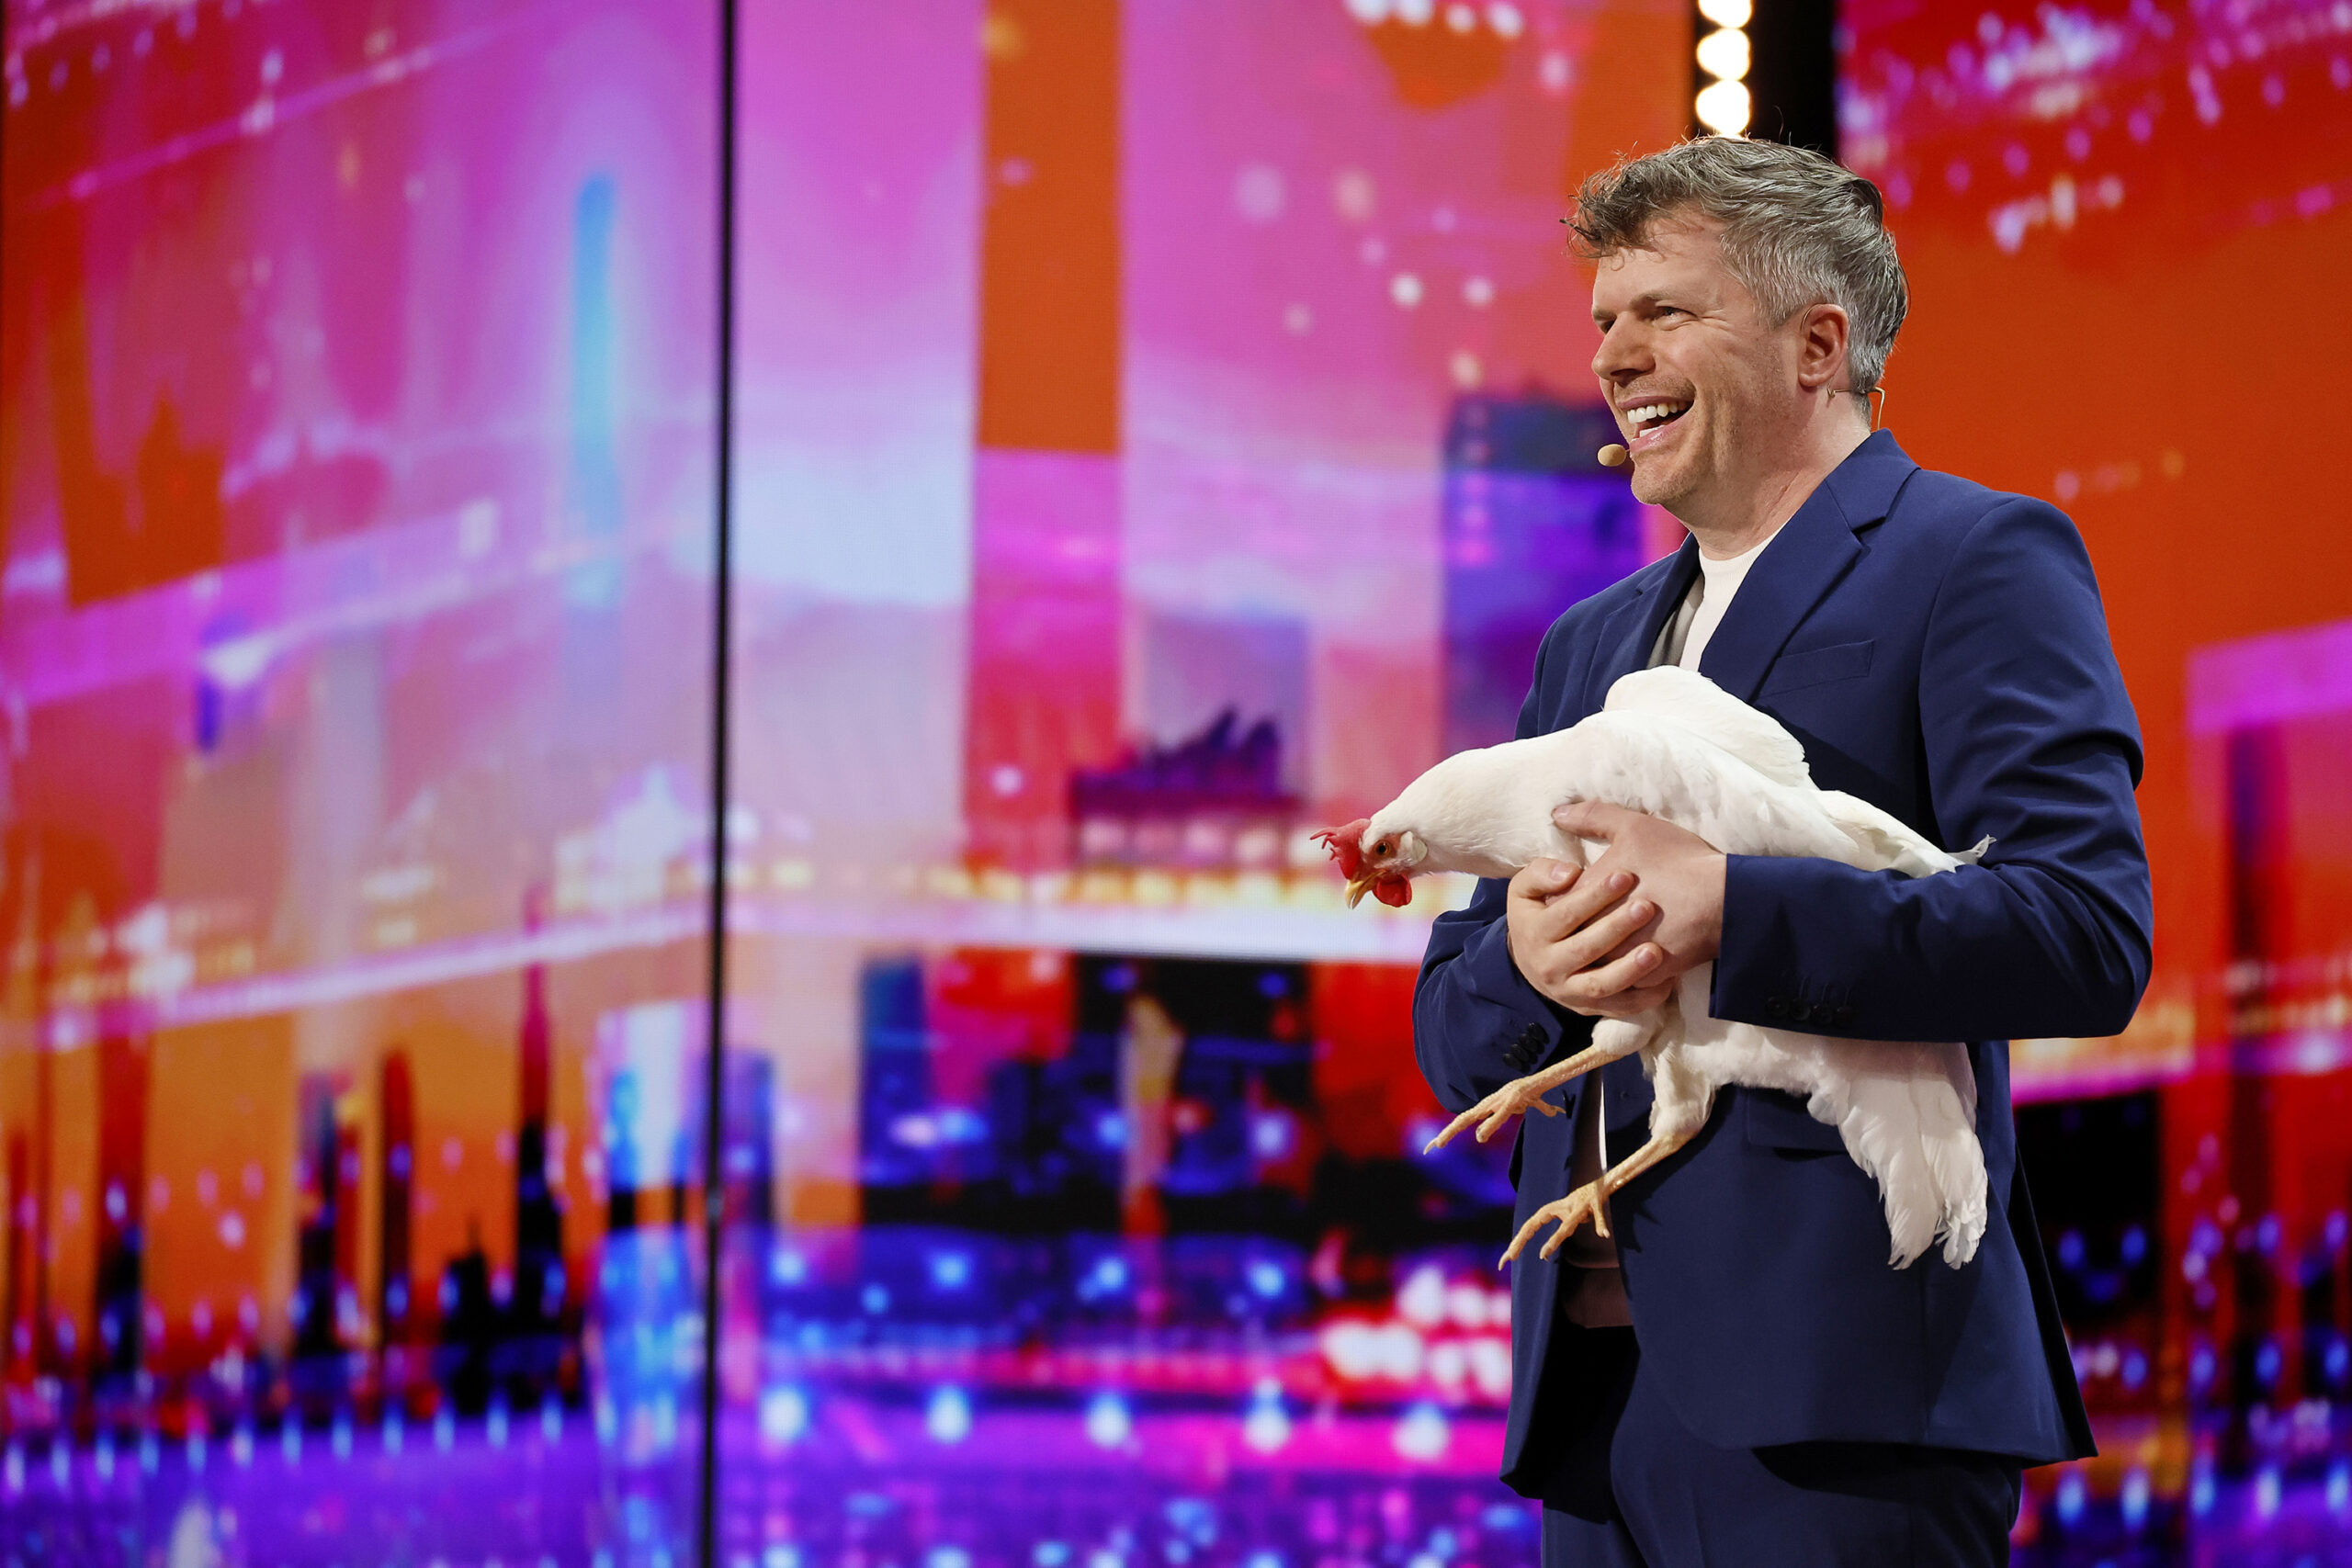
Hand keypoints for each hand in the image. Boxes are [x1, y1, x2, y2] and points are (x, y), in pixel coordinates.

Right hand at [1505, 860, 1674, 1018]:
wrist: (1528, 960)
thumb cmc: (1535, 914)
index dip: (1595, 895)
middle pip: (1585, 949)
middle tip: (1646, 907)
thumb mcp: (1524, 889)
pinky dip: (1645, 998)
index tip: (1624, 876)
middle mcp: (1549, 967)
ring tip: (1656, 952)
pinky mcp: (1588, 1008)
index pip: (1567, 914)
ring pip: (1601, 985)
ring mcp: (1568, 992)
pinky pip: (1619, 1008)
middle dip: (1617, 928)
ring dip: (1630, 970)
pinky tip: (1668, 979)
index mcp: (1534, 934)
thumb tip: (1570, 873)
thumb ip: (1541, 874)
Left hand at [1554, 801, 1725, 980]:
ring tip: (1612, 940)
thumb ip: (1591, 817)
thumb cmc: (1677, 860)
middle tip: (1588, 919)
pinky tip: (1633, 960)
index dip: (1562, 897)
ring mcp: (1620, 959)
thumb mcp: (1633, 827)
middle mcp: (1596, 933)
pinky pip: (1624, 982)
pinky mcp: (1644, 979)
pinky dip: (1626, 972)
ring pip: (1595, 962)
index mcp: (1586, 897)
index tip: (1574, 891)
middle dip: (1576, 927)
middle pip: (1570, 936)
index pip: (1553, 905)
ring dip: (1599, 952)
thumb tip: (1558, 813)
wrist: (1725, 901)